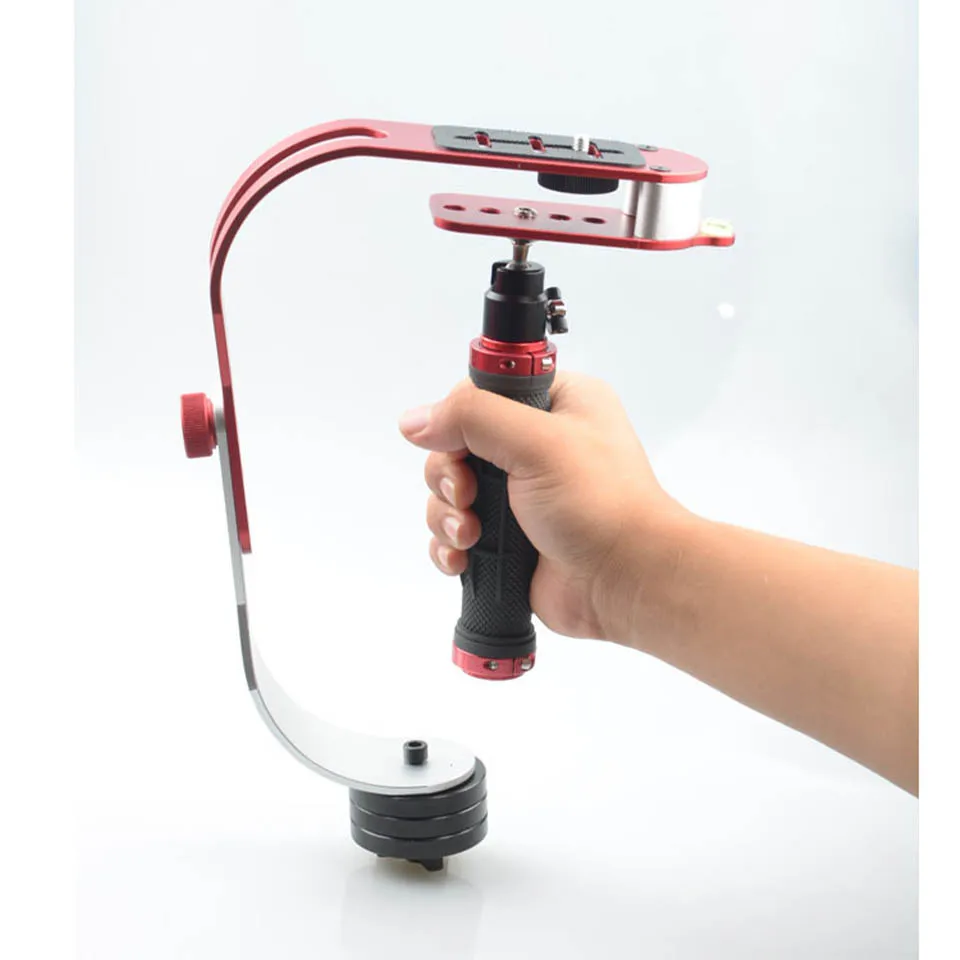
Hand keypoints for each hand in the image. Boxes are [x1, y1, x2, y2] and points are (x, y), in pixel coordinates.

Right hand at [398, 372, 686, 642]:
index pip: (480, 394)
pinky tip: (462, 560)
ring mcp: (519, 495)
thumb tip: (414, 421)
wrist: (627, 582)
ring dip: (446, 516)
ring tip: (471, 538)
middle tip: (467, 497)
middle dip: (448, 477)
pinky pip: (455, 534)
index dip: (458, 419)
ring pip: (448, 493)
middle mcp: (535, 445)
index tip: (458, 447)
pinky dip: (449, 547)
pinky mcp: (506, 538)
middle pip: (454, 445)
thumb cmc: (600, 504)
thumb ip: (473, 418)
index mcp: (555, 404)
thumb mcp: (538, 442)